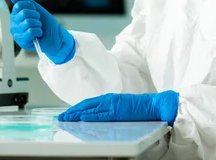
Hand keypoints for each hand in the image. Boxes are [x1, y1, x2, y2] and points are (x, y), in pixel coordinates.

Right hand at [9, 0, 75, 64]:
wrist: (56, 37)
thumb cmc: (47, 24)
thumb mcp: (38, 9)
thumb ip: (26, 2)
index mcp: (16, 15)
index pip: (19, 5)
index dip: (31, 6)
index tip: (36, 11)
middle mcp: (14, 24)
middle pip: (24, 13)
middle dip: (36, 16)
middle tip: (39, 21)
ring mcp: (17, 33)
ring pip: (28, 22)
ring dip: (38, 24)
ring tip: (39, 28)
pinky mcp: (22, 42)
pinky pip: (30, 31)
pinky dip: (39, 31)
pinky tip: (38, 34)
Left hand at [58, 91, 178, 125]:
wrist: (154, 105)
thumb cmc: (140, 108)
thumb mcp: (121, 107)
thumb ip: (109, 110)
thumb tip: (97, 115)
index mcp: (109, 99)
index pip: (89, 103)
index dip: (77, 108)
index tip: (67, 113)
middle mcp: (109, 99)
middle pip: (86, 105)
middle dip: (72, 111)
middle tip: (61, 117)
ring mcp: (113, 105)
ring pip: (90, 109)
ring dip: (77, 113)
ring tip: (66, 118)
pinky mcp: (118, 111)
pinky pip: (101, 114)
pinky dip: (91, 115)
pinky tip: (82, 118)